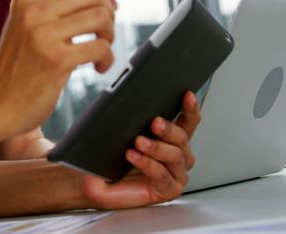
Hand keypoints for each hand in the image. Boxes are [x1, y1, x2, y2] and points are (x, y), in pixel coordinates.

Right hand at [0, 0, 117, 139]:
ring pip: (101, 17)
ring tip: (100, 49)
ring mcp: (43, 35)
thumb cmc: (17, 66)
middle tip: (103, 33)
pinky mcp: (55, 60)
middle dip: (109, 12)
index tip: (105, 11)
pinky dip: (107, 58)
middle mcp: (33, 11)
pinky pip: (100, 47)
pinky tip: (97, 67)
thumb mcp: (33, 25)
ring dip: (109, 35)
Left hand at [82, 91, 201, 208]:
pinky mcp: (168, 190)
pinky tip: (134, 156)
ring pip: (175, 156)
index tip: (187, 95)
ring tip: (138, 141)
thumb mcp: (124, 132)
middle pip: (183, 138)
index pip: (188, 121)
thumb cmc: (111, 157)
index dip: (190, 108)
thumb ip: (137, 118)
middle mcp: (178, 156)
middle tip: (155, 122)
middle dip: (169, 128)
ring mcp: (175, 174)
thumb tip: (139, 101)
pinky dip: (148, 164)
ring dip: (156, 147)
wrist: (96, 181)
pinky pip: (162, 175)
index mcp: (172, 139)